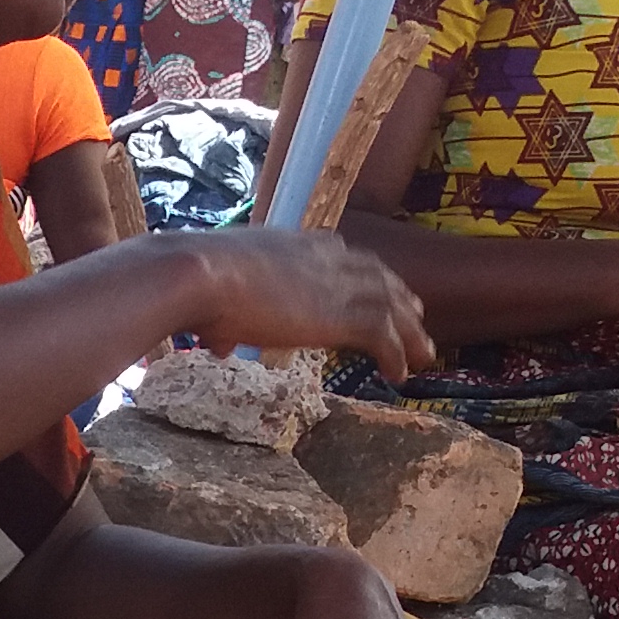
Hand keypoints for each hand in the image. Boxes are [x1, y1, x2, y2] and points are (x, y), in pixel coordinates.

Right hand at [174, 231, 435, 378]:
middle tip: (415, 317)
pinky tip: (400, 373)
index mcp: (298, 245)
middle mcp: (325, 257)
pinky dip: (396, 353)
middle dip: (399, 297)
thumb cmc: (194, 283)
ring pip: (390, 306)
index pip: (345, 255)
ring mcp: (336, 284)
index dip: (365, 274)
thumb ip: (225, 319)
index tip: (376, 287)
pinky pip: (381, 335)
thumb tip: (216, 342)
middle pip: (377, 276)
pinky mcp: (340, 313)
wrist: (200, 275)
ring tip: (424, 354)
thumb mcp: (217, 296)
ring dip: (410, 332)